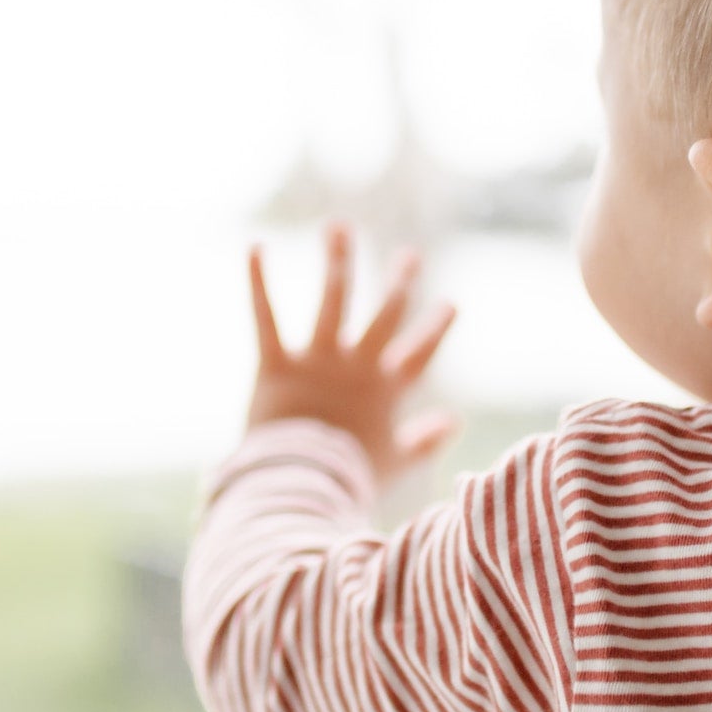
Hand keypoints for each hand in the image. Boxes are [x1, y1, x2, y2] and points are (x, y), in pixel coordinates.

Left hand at [246, 224, 459, 483]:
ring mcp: (317, 361)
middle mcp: (356, 365)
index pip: (419, 353)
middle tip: (410, 256)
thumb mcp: (394, 462)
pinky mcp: (276, 364)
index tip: (451, 303)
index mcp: (384, 389)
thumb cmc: (350, 479)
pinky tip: (257, 247)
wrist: (303, 484)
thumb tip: (454, 422)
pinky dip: (258, 282)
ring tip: (339, 227)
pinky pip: (266, 317)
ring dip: (338, 260)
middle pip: (384, 316)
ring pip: (332, 299)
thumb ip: (425, 440)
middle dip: (399, 283)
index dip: (436, 328)